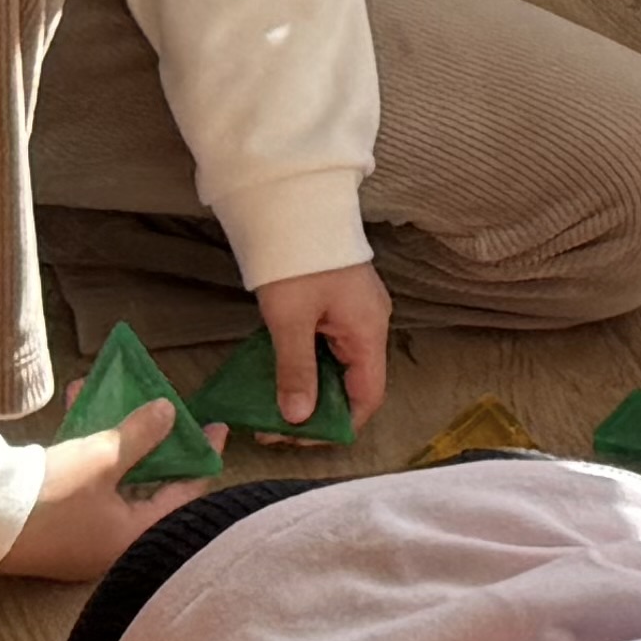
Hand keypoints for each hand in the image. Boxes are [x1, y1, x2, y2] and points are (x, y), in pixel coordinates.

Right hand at [0, 396, 192, 581]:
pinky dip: (87, 446)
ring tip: (116, 391)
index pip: (185, 495)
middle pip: (149, 483)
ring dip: (114, 433)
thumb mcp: (101, 458)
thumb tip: (170, 412)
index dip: (201, 456)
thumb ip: (141, 435)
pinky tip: (75, 403)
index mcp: (137, 536)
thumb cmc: (52, 496)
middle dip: (153, 438)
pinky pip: (86, 478)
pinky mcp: (58, 520)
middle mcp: (115, 541)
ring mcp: (85, 532)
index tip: (215, 426)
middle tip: (165, 408)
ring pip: (114, 476)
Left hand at [247, 259, 395, 443]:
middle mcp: (369, 325)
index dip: (338, 425)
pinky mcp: (337, 304)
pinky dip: (306, 366)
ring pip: (338, 367)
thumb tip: (298, 418)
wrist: (294, 202)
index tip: (299, 437)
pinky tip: (279, 376)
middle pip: (353, 384)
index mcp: (368, 331)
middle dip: (317, 412)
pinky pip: (327, 348)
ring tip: (272, 407)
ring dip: (309, 390)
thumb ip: (296, 370)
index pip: (367, 396)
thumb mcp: (290, 319)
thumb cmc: (297, 259)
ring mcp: (354, 313)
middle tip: (276, 427)